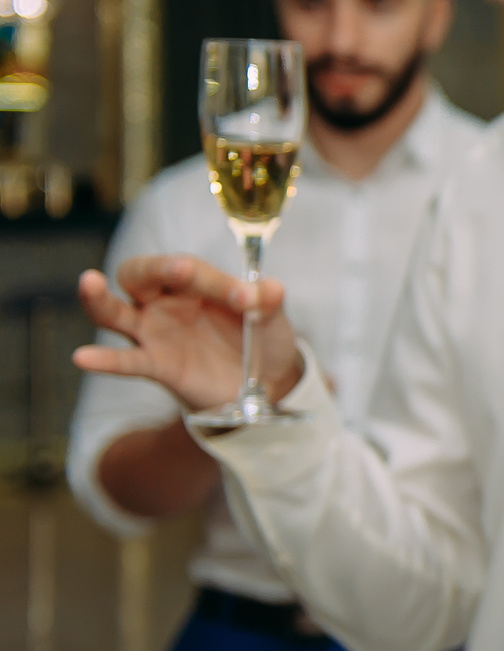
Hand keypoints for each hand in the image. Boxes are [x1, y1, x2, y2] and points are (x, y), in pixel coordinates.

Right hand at [71, 256, 303, 413]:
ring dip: (99, 298)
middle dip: (158, 268)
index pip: (193, 271)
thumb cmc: (260, 338)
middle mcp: (166, 301)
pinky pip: (126, 361)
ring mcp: (155, 332)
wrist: (264, 382)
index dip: (219, 281)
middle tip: (183, 268)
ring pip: (114, 311)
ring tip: (89, 282)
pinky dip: (105, 360)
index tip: (250, 298)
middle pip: (141, 274)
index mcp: (196, 281)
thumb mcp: (273, 321)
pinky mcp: (155, 364)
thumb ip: (269, 303)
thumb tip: (271, 289)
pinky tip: (83, 357)